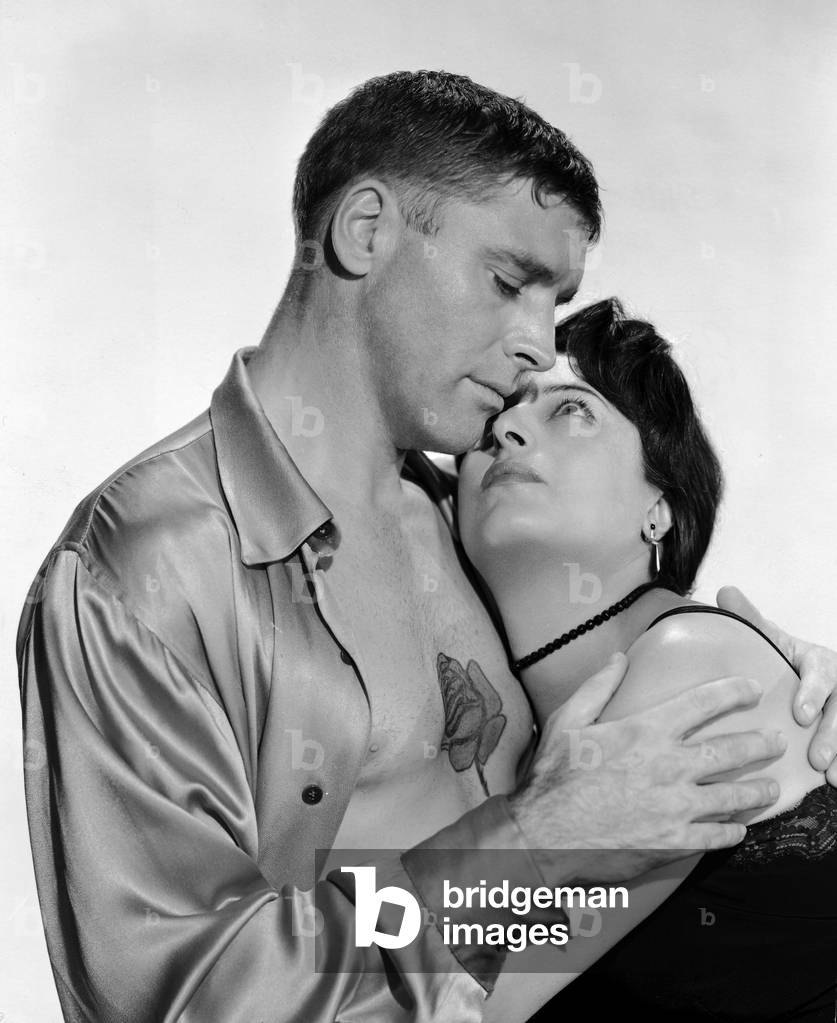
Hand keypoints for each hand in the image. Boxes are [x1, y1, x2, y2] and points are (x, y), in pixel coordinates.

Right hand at [508, 653, 784, 882]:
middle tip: (776, 740)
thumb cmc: (554, 777)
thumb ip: (598, 687)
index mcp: (646, 731)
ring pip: (734, 796)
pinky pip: (716, 836)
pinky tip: (739, 828)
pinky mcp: (674, 843)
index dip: (734, 692)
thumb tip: (619, 658)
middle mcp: (669, 767)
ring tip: (770, 787)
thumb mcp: (568, 721)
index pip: (704, 703)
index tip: (753, 688)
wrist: (544, 836)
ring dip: (758, 791)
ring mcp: (676, 808)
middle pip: (731, 750)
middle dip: (760, 743)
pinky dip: (733, 831)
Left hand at [717, 586, 836, 784]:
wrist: (809, 675)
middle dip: (832, 734)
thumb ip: (752, 620)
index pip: (821, 674)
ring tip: (833, 778)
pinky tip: (836, 782)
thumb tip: (726, 591)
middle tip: (816, 758)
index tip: (800, 715)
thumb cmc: (786, 659)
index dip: (813, 694)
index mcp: (818, 661)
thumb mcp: (772, 638)